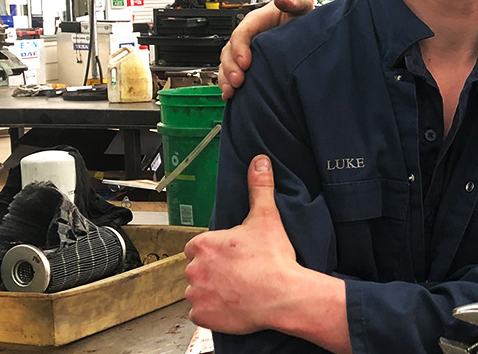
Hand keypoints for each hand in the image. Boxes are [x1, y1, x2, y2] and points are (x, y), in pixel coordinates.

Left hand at [185, 155, 298, 333]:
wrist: (284, 295)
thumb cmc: (274, 259)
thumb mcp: (266, 218)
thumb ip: (259, 188)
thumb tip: (259, 162)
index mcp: (203, 245)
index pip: (198, 247)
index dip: (216, 251)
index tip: (233, 256)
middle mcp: (193, 269)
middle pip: (198, 268)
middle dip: (213, 271)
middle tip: (239, 272)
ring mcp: (196, 295)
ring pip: (198, 291)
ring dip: (212, 291)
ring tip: (238, 290)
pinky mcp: (202, 316)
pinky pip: (200, 313)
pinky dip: (212, 311)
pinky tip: (232, 305)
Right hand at [218, 0, 313, 99]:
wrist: (309, 33)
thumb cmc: (303, 17)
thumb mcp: (301, 4)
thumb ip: (294, 0)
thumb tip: (283, 0)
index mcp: (257, 21)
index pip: (242, 33)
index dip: (240, 47)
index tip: (246, 62)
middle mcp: (249, 37)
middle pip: (230, 50)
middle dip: (231, 67)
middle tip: (238, 81)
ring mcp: (247, 51)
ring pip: (227, 64)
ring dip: (226, 78)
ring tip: (232, 92)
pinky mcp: (249, 65)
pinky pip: (231, 74)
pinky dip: (228, 85)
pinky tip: (230, 97)